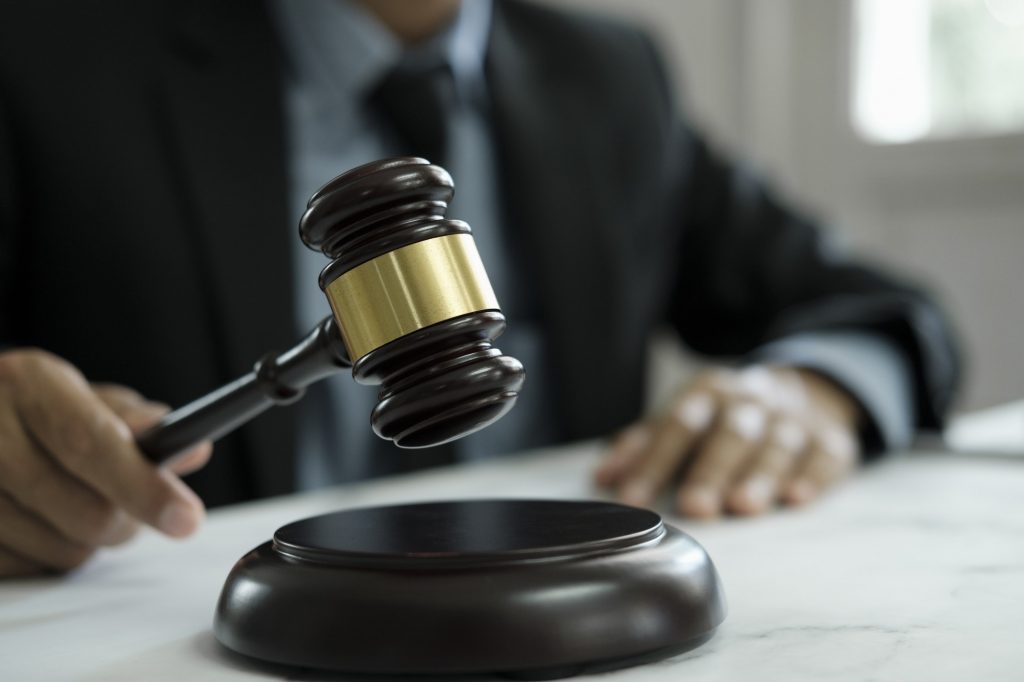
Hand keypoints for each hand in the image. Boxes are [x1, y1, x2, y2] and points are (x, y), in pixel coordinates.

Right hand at [0, 349, 211, 577]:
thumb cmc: (34, 407)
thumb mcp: (81, 394)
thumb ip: (136, 422)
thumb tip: (193, 451)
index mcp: (26, 384)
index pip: (90, 444)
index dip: (143, 485)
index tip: (187, 517)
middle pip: (86, 511)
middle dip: (129, 520)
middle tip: (137, 505)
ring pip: (64, 551)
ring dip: (91, 539)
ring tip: (78, 501)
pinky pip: (33, 569)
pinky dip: (52, 553)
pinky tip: (44, 519)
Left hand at [595, 365, 861, 516]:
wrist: (800, 389)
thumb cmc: (724, 417)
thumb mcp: (684, 419)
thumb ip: (643, 446)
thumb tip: (602, 479)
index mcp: (709, 391)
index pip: (678, 424)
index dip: (653, 461)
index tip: (632, 499)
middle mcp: (751, 400)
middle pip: (730, 432)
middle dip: (712, 469)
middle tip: (695, 506)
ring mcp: (794, 418)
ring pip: (778, 443)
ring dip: (761, 474)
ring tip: (745, 507)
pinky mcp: (832, 438)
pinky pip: (827, 454)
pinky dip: (815, 475)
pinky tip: (798, 498)